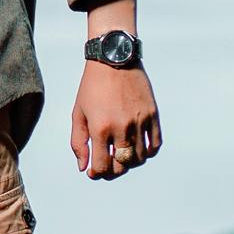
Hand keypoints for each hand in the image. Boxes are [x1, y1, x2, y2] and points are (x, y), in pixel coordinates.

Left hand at [72, 63, 159, 179]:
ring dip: (129, 162)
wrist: (113, 59)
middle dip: (113, 170)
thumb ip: (78, 142)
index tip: (94, 171)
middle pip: (122, 165)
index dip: (96, 173)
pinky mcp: (152, 114)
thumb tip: (83, 167)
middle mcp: (122, 127)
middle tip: (108, 165)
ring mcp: (139, 121)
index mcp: (100, 128)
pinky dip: (148, 152)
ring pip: (139, 158)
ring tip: (121, 155)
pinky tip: (139, 149)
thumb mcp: (78, 113)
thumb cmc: (91, 86)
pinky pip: (155, 144)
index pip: (102, 166)